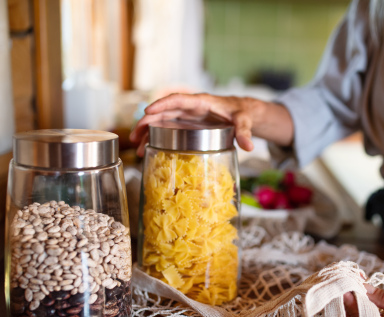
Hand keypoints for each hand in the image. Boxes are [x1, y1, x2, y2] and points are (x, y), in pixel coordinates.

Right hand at [130, 93, 257, 156]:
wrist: (243, 113)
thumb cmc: (242, 112)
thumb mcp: (244, 120)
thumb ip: (245, 131)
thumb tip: (249, 146)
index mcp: (201, 102)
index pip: (178, 99)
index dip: (162, 104)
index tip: (148, 111)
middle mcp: (190, 108)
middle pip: (163, 112)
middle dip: (147, 122)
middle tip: (135, 137)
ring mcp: (186, 117)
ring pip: (162, 122)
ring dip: (148, 133)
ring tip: (138, 148)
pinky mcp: (187, 126)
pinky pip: (167, 130)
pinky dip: (157, 138)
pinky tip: (149, 149)